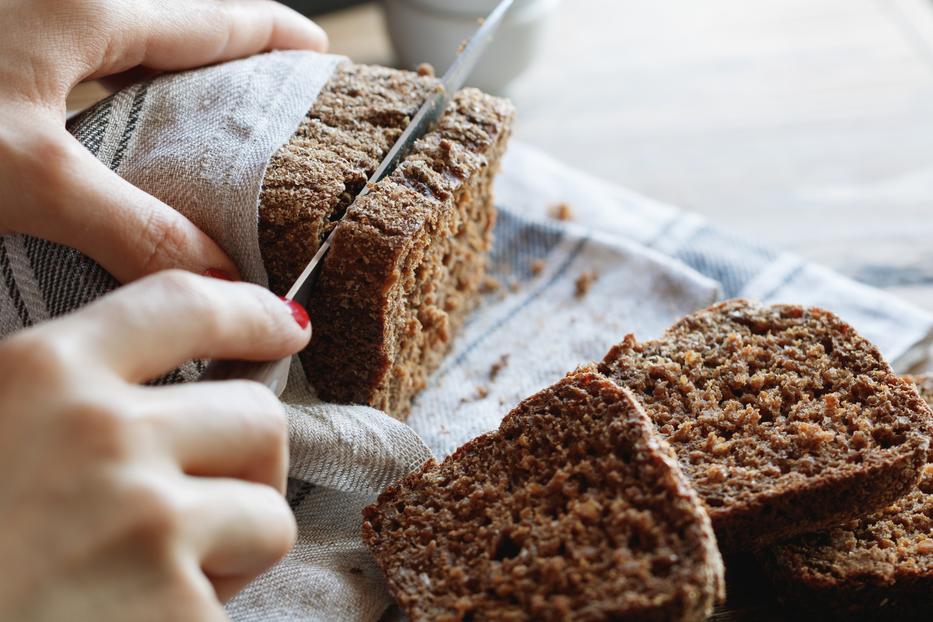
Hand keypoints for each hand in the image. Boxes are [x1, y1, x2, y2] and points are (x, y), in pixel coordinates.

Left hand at [0, 0, 327, 282]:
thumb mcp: (32, 175)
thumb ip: (135, 227)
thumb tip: (222, 280)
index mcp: (86, 9)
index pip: (210, 18)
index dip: (272, 35)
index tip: (319, 52)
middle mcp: (59, 3)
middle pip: (172, 30)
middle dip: (227, 64)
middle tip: (273, 106)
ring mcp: (24, 24)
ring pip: (123, 50)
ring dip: (170, 85)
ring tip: (208, 131)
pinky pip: (80, 69)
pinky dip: (116, 100)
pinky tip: (114, 141)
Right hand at [0, 271, 311, 619]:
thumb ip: (49, 394)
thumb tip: (139, 383)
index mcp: (39, 375)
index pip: (185, 305)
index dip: (250, 312)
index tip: (285, 326)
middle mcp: (103, 436)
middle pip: (256, 417)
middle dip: (250, 463)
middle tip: (204, 502)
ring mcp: (146, 524)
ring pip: (268, 513)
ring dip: (236, 544)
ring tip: (163, 574)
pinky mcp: (175, 611)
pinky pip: (234, 599)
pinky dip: (204, 612)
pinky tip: (135, 621)